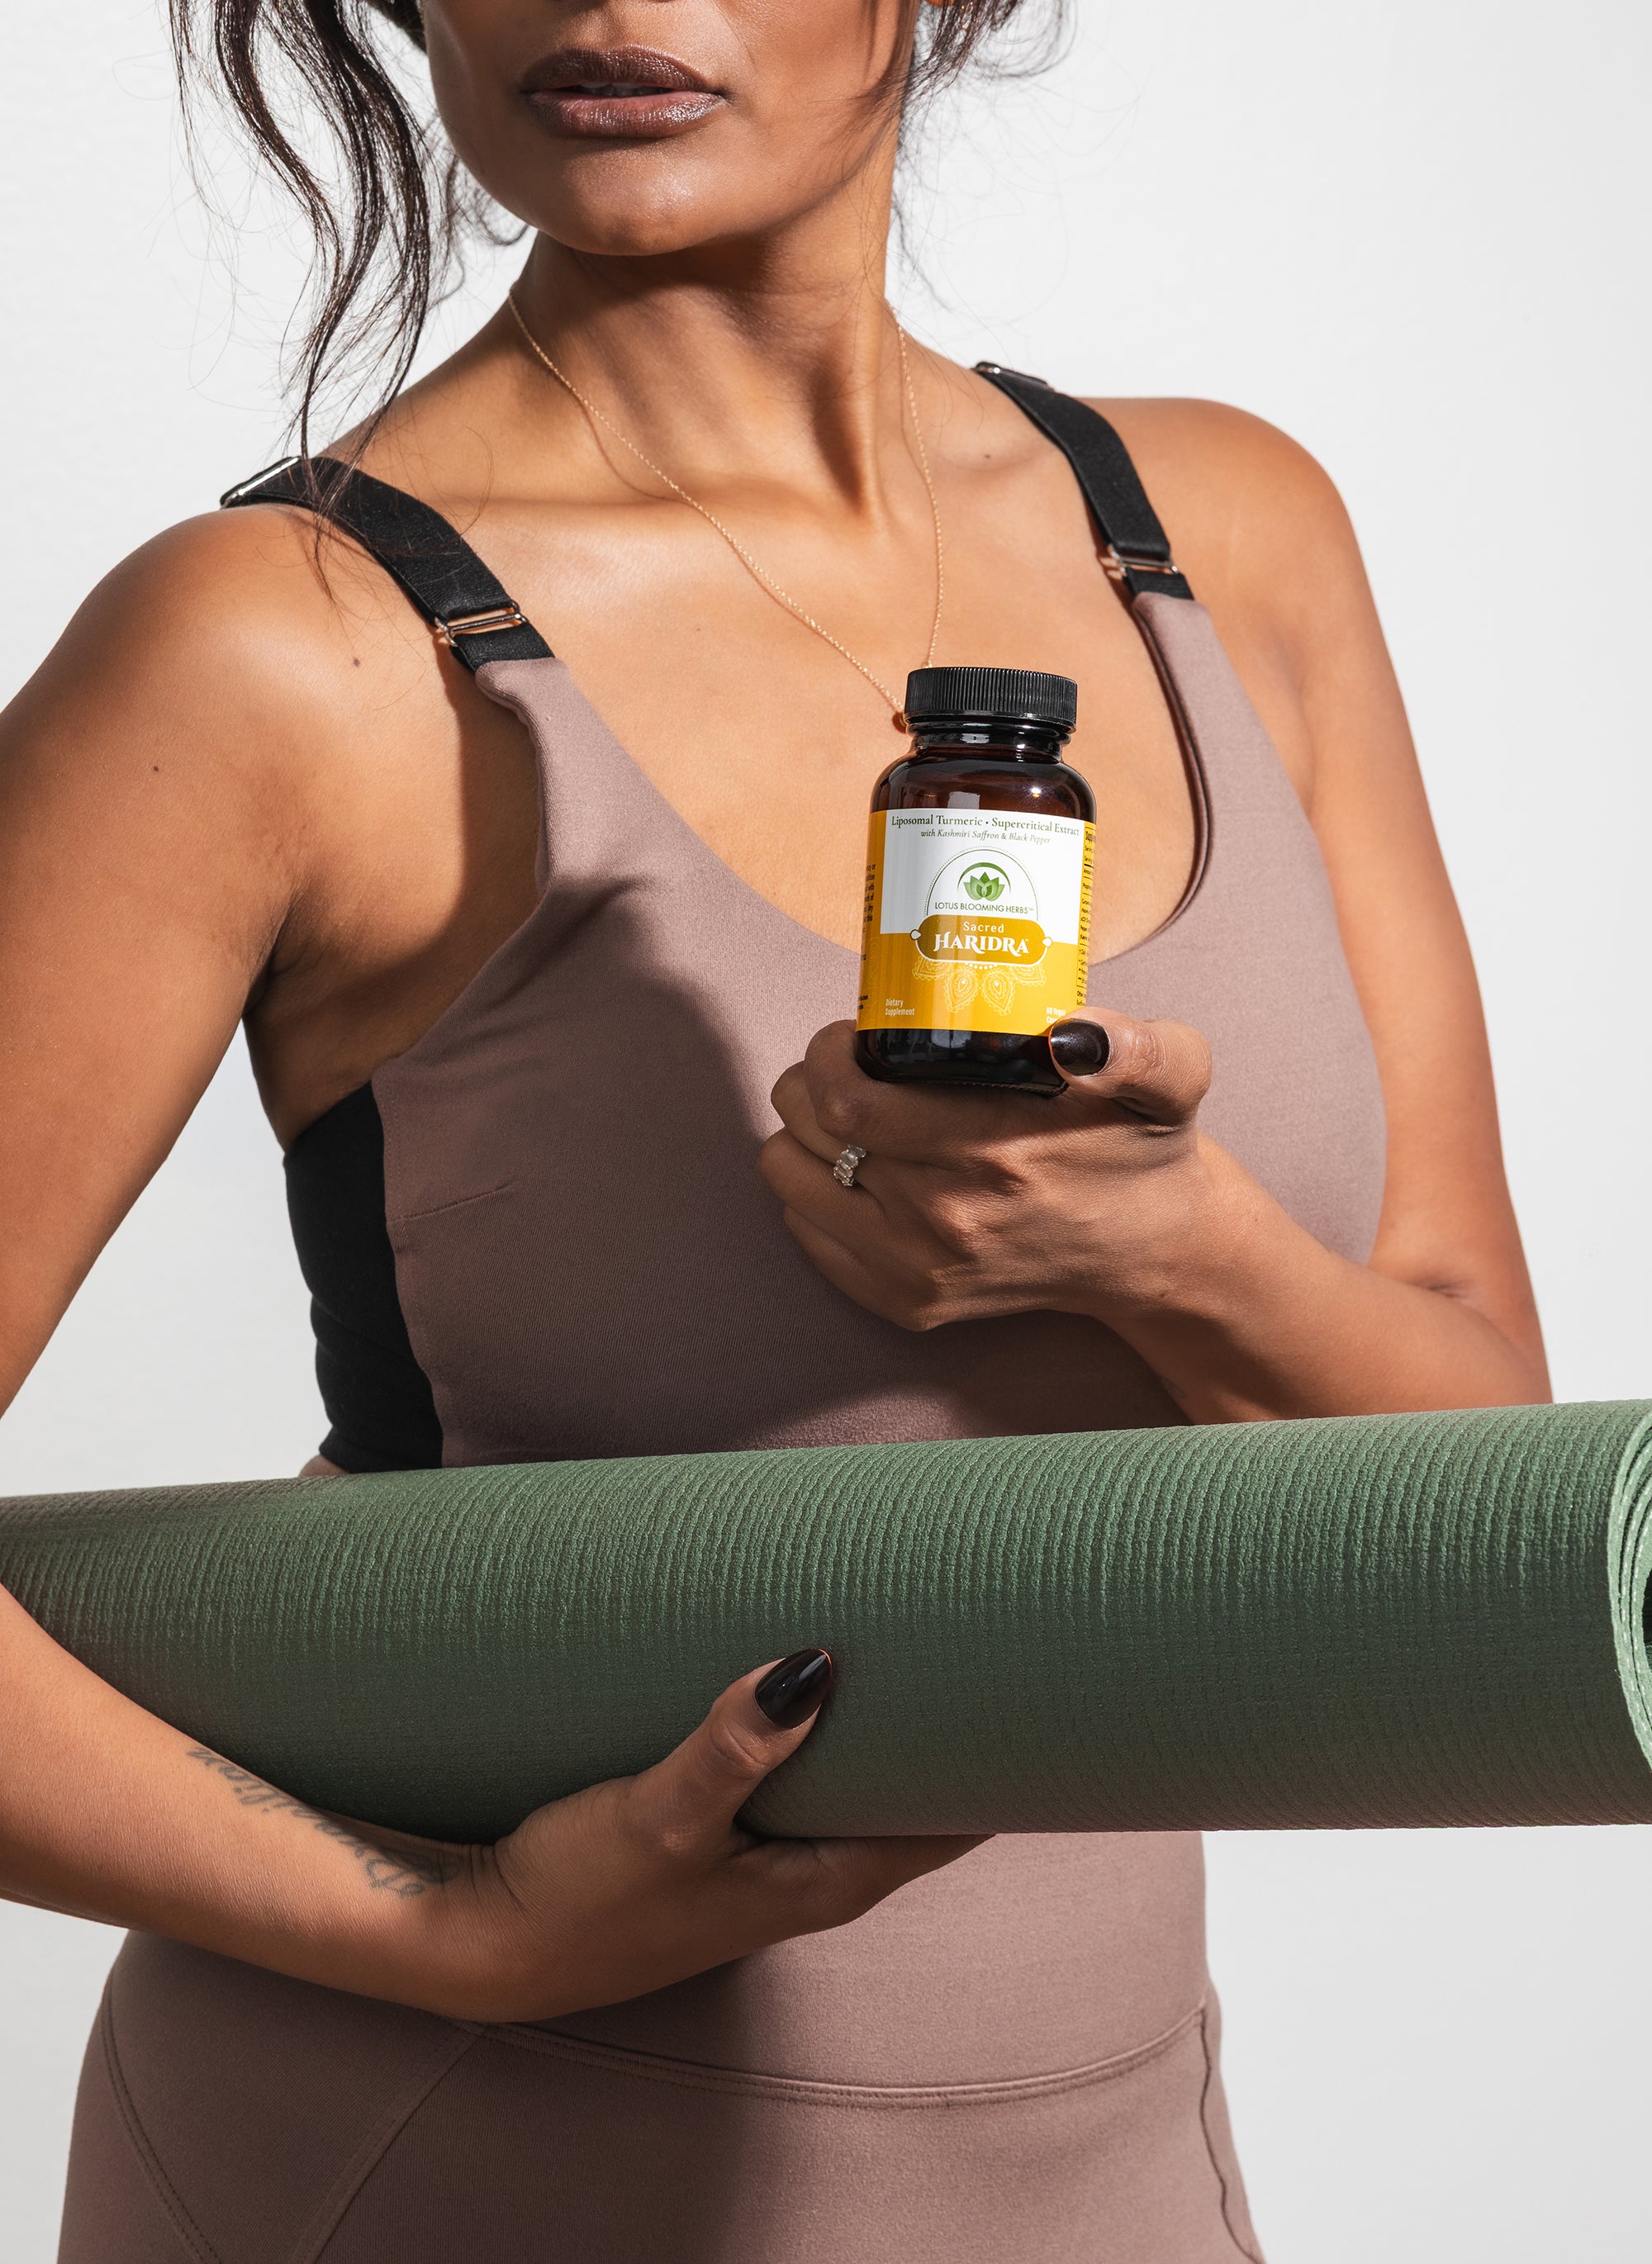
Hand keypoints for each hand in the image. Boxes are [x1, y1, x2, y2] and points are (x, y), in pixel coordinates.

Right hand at [411, 1653, 980, 2021]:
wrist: (481, 1944)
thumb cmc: (578, 1900)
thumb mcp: (658, 1819)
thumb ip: (734, 1749)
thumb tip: (816, 1668)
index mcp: (819, 1886)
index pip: (947, 1825)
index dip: (998, 1763)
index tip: (1036, 1684)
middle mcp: (800, 1877)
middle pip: (905, 1797)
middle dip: (945, 1728)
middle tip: (978, 1628)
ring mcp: (754, 1859)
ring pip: (846, 1784)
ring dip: (872, 1725)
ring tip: (902, 1634)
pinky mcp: (706, 1836)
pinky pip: (789, 1776)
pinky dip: (811, 1730)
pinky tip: (799, 1679)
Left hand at [760, 1013, 1224, 1333]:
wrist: (1151, 1251)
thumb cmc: (1141, 1149)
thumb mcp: (1172, 1078)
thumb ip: (1137, 1049)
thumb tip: (1075, 1035)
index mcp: (994, 1153)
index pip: (849, 1101)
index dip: (828, 1055)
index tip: (851, 1035)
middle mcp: (946, 1219)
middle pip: (810, 1133)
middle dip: (812, 1083)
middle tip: (847, 1066)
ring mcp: (921, 1270)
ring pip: (791, 1181)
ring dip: (804, 1136)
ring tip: (848, 1114)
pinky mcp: (908, 1303)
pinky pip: (808, 1234)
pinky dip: (814, 1193)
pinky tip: (860, 1169)